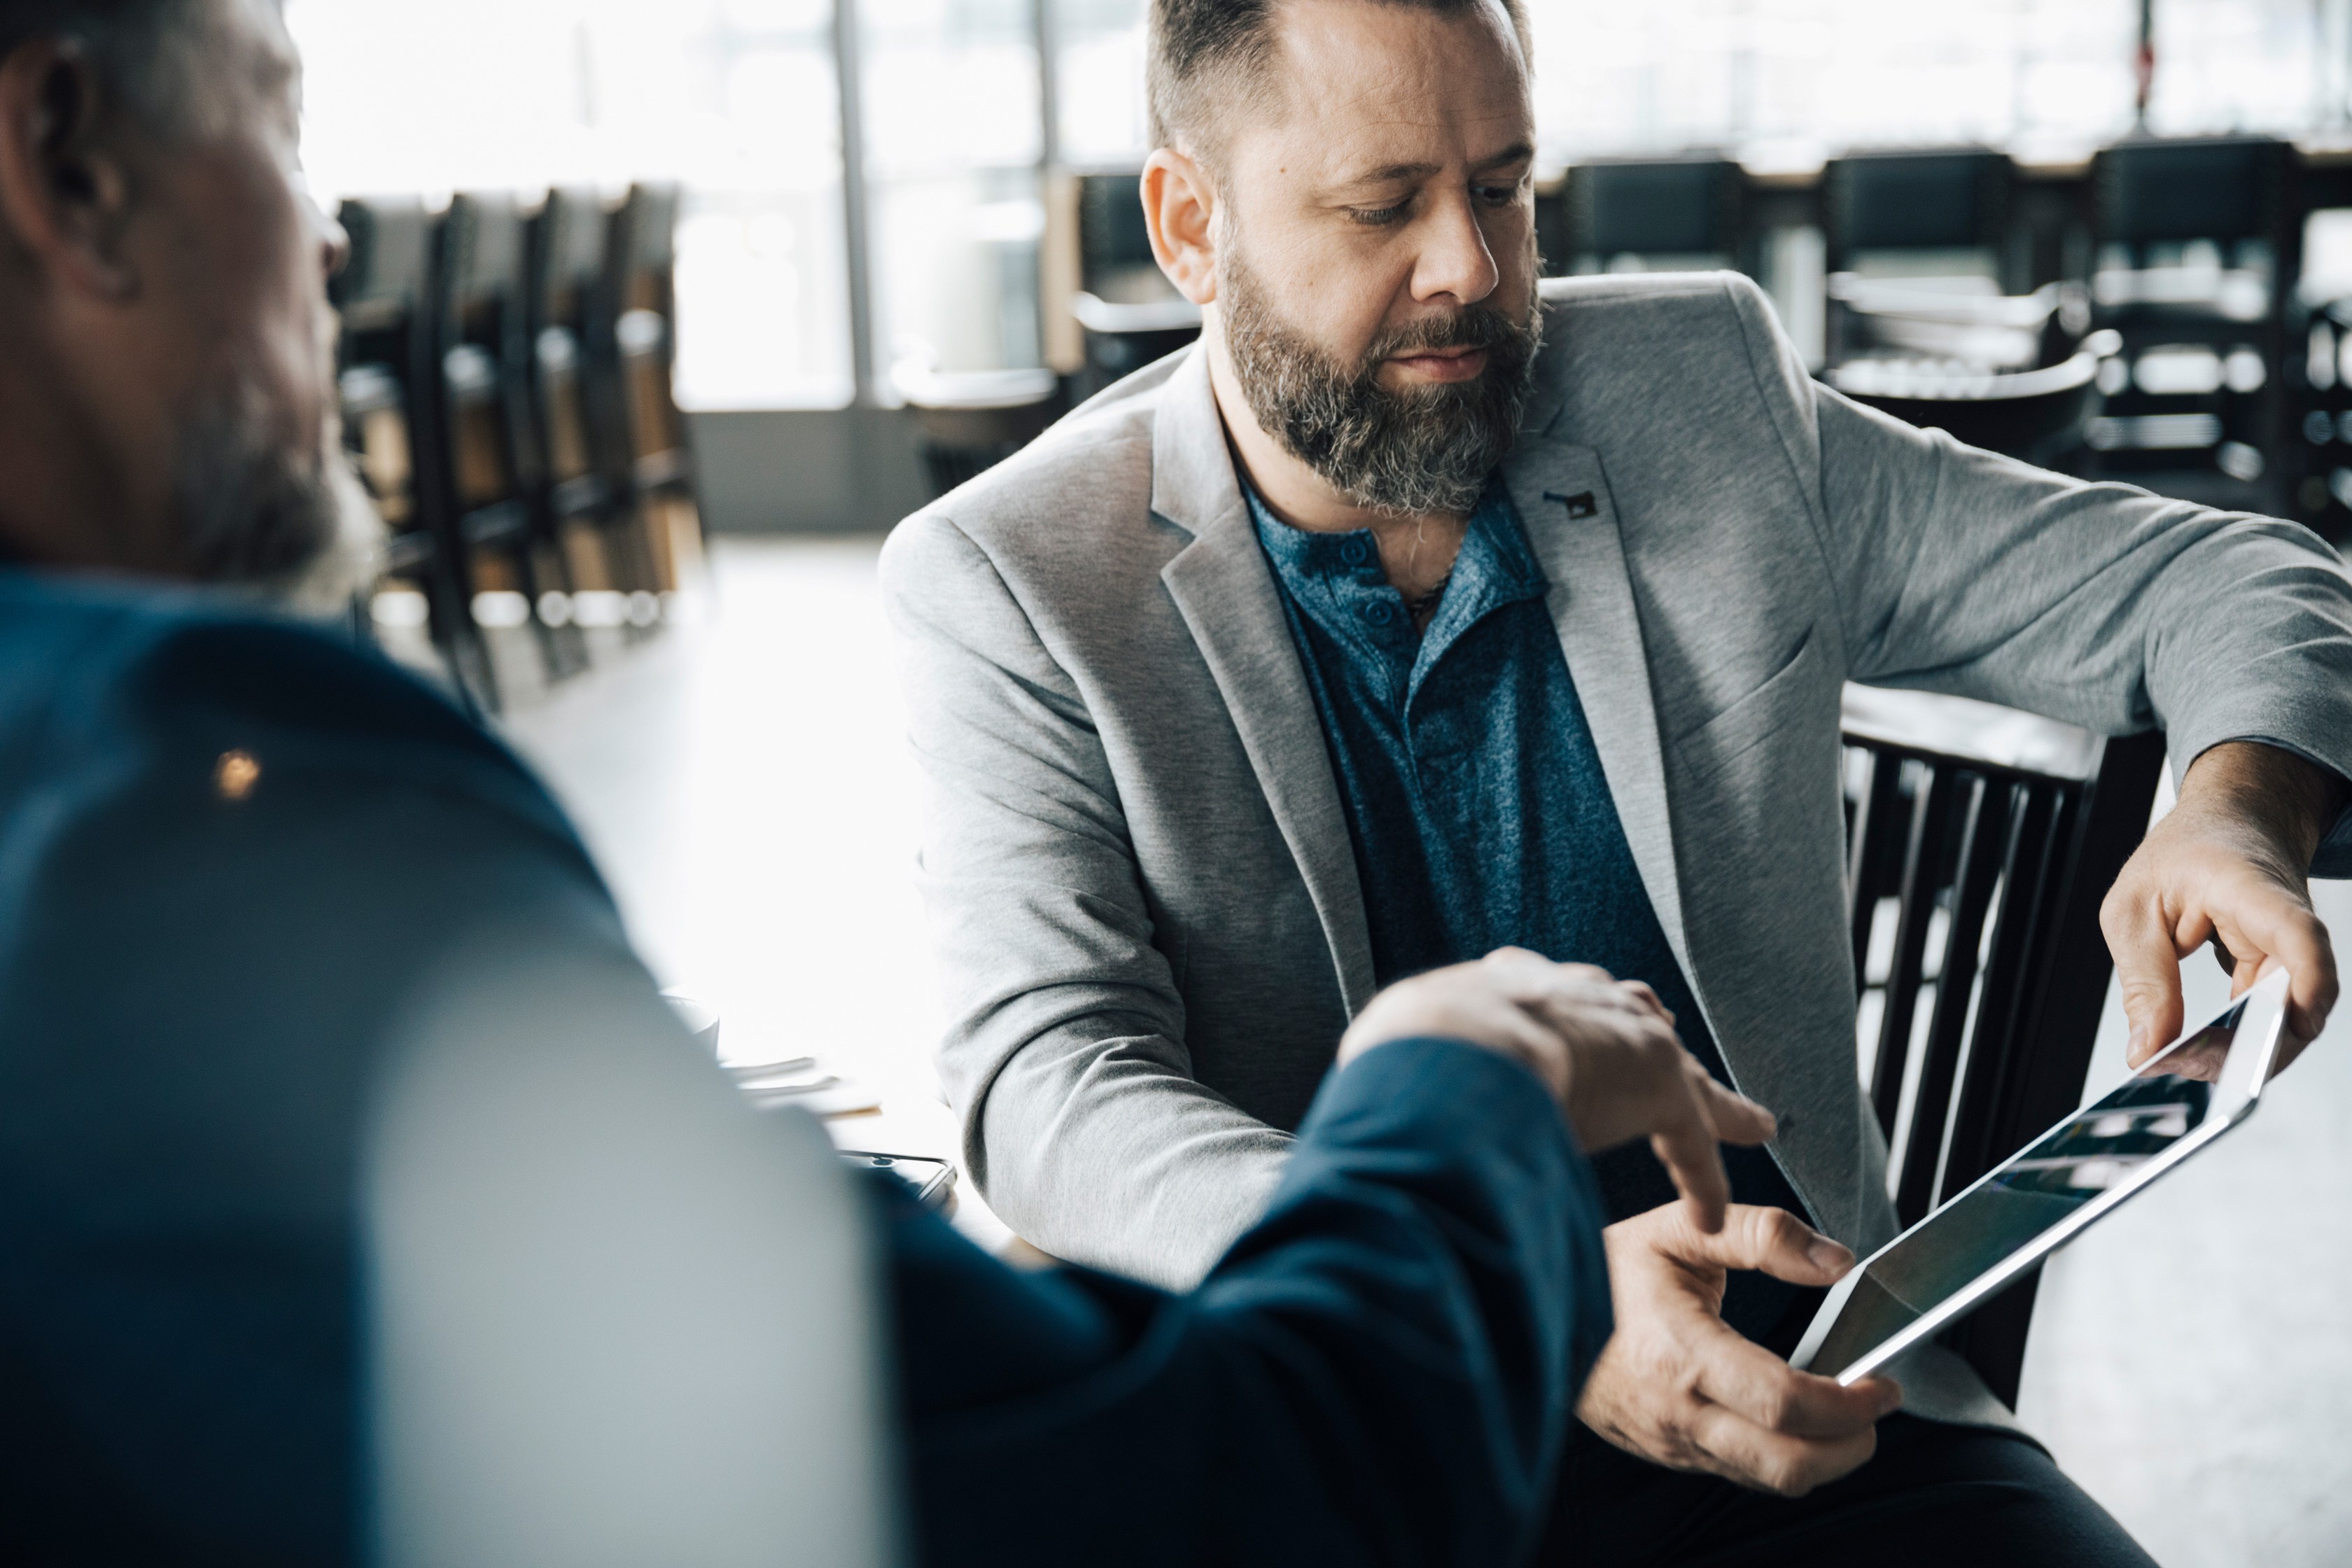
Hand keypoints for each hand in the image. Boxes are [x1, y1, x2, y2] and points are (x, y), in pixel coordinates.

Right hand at [1337, 948, 1775, 1232]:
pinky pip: (1690, 1144)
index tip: (1564, 1027)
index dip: (1565, 1016)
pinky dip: (1699, 1179)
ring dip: (1705, 1104)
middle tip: (1662, 1055)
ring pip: (1680, 1076)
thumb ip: (1401, 1064)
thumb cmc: (1414, 1045)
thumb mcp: (1403, 1040)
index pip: (1555, 996)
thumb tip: (1369, 1091)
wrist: (1454, 1040)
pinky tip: (1709, 1215)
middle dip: (1647, 1037)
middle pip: (1631, 1017)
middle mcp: (1577, 997)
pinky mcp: (1657, 1086)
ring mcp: (1622, 1037)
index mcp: (1514, 985)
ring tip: (1744, 1123)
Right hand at [1574, 1204, 1901, 1496]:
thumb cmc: (1601, 1271)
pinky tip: (1785, 1417)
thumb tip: (1835, 1259)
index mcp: (1681, 1353)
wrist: (1532, 1312)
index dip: (1849, 1403)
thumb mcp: (1679, 1228)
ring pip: (1769, 1481)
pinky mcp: (1669, 1454)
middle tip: (1872, 1408)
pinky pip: (1740, 1472)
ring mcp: (1672, 1442)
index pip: (1785, 1404)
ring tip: (1839, 1413)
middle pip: (1788, 1466)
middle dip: (1852, 1447)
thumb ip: (1763, 1234)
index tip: (1879, 1383)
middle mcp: (1677, 1412)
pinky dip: (1779, 1453)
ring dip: (1822, 1456)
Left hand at [2101, 742, 2345, 1078]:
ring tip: (2177, 1061)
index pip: (2299, 934)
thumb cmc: (2183, 855)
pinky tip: (2193, 1052)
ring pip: (2284, 1022)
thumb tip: (2148, 1051)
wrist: (2229, 823)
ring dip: (2239, 1053)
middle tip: (2182, 1065)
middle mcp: (2286, 925)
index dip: (2307, 983)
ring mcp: (2290, 954)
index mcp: (2251, 889)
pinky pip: (2268, 1020)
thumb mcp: (2134, 910)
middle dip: (2248, 1049)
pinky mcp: (2281, 975)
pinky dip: (2234, 1042)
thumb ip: (2143, 984)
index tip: (2293, 1026)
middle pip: (2296, 1001)